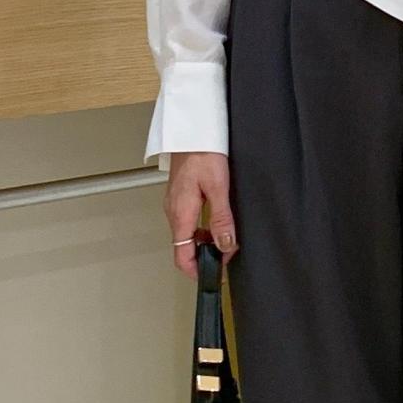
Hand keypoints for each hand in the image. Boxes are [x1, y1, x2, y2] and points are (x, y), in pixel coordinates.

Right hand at [165, 152, 237, 278]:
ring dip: (205, 241)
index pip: (181, 256)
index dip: (197, 271)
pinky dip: (202, 228)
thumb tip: (225, 246)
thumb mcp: (218, 187)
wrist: (192, 128)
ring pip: (186, 235)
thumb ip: (221, 219)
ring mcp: (175, 204)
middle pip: (184, 248)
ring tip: (227, 237)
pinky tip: (218, 220)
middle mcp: (173, 212)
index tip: (214, 274)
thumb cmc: (203, 152)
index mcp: (180, 214)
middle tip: (229, 253)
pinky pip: (188, 221)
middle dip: (206, 256)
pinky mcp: (179, 196)